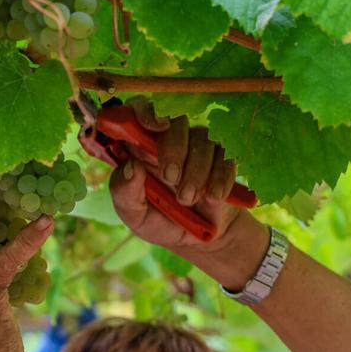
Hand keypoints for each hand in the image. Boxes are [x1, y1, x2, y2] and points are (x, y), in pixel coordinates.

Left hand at [108, 102, 243, 254]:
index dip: (146, 111)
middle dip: (174, 148)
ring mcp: (198, 146)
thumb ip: (124, 192)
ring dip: (196, 172)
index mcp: (140, 147)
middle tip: (171, 178)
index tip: (155, 125)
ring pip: (202, 139)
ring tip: (187, 200)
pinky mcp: (222, 158)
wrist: (197, 240)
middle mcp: (169, 140)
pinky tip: (214, 198)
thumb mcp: (133, 214)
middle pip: (175, 121)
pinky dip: (220, 177)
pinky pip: (226, 156)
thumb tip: (130, 165)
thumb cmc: (159, 221)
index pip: (139, 111)